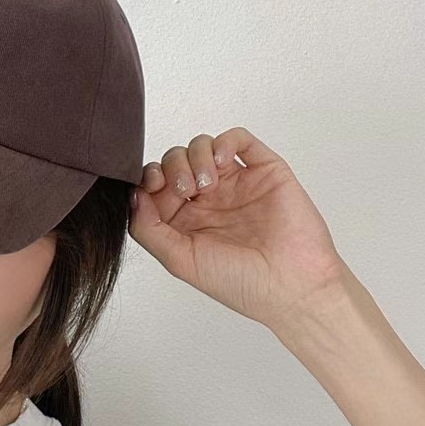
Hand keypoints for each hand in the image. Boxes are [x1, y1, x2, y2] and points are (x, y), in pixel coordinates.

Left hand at [128, 126, 348, 333]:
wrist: (292, 286)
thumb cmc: (240, 282)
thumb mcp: (180, 261)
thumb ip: (147, 229)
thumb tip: (132, 196)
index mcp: (186, 220)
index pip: (156, 184)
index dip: (149, 179)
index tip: (152, 187)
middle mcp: (209, 199)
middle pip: (175, 160)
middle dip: (172, 167)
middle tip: (186, 190)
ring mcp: (236, 183)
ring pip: (203, 146)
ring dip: (195, 156)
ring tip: (207, 184)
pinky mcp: (264, 171)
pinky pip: (239, 139)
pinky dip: (224, 142)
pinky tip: (223, 163)